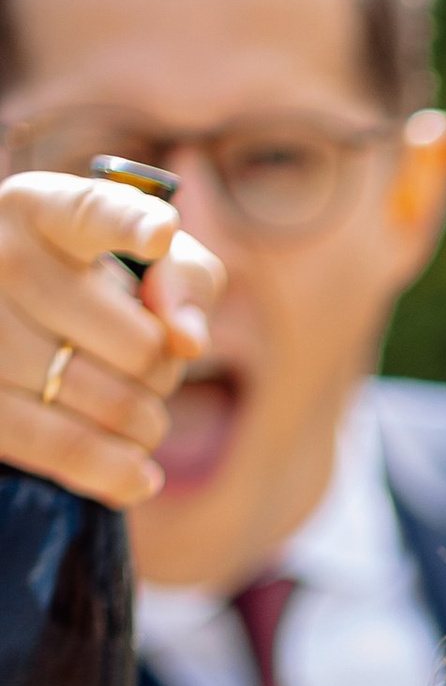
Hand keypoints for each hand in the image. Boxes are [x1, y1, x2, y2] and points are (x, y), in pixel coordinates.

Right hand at [0, 170, 220, 506]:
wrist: (3, 319)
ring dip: (146, 423)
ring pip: (117, 406)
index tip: (159, 235)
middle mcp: (5, 261)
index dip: (131, 225)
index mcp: (41, 208)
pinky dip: (119, 474)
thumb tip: (187, 338)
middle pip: (141, 346)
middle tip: (147, 365)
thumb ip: (185, 277)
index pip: (92, 214)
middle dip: (165, 371)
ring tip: (135, 409)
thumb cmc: (90, 285)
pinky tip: (141, 477)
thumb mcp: (142, 258)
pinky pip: (69, 451)